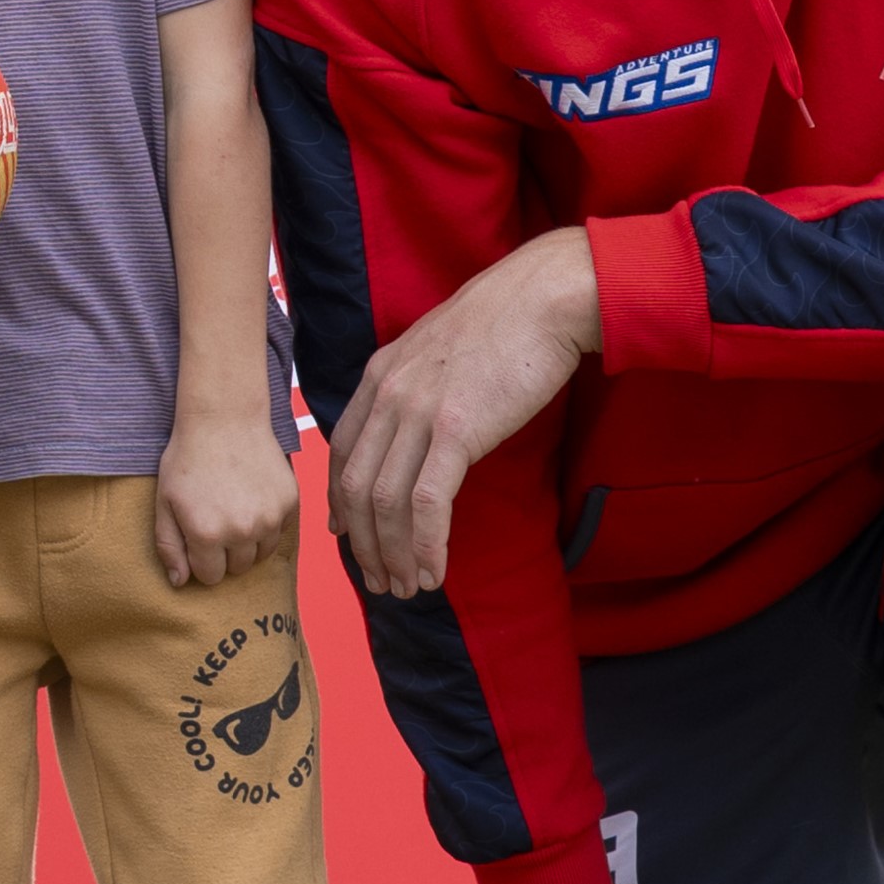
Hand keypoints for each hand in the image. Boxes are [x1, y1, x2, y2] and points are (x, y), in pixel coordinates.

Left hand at [152, 410, 294, 588]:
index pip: (210, 576)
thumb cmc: (188, 459)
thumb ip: (169, 546)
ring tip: (234, 511)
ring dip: (248, 542)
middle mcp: (241, 531)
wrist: (224, 419)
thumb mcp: (165, 502)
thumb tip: (180, 582)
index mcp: (207, 534)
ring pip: (261, 554)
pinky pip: (279, 532)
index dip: (201, 560)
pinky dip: (267, 524)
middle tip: (216, 520)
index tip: (198, 538)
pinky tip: (252, 498)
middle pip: (237, 568)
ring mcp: (269, 518)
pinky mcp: (289, 503)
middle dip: (224, 553)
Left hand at [329, 229, 600, 596]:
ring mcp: (418, 412)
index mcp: (379, 375)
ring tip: (407, 587)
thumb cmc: (504, 323)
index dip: (339, 502)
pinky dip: (426, 544)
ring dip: (394, 554)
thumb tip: (419, 429)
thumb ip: (416, 388)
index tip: (346, 536)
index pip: (341, 451)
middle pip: (354, 486)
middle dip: (363, 543)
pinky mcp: (456, 430)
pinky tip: (435, 570)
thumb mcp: (438, 349)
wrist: (543, 297)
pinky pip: (429, 503)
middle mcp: (388, 395)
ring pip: (385, 502)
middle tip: (379, 581)